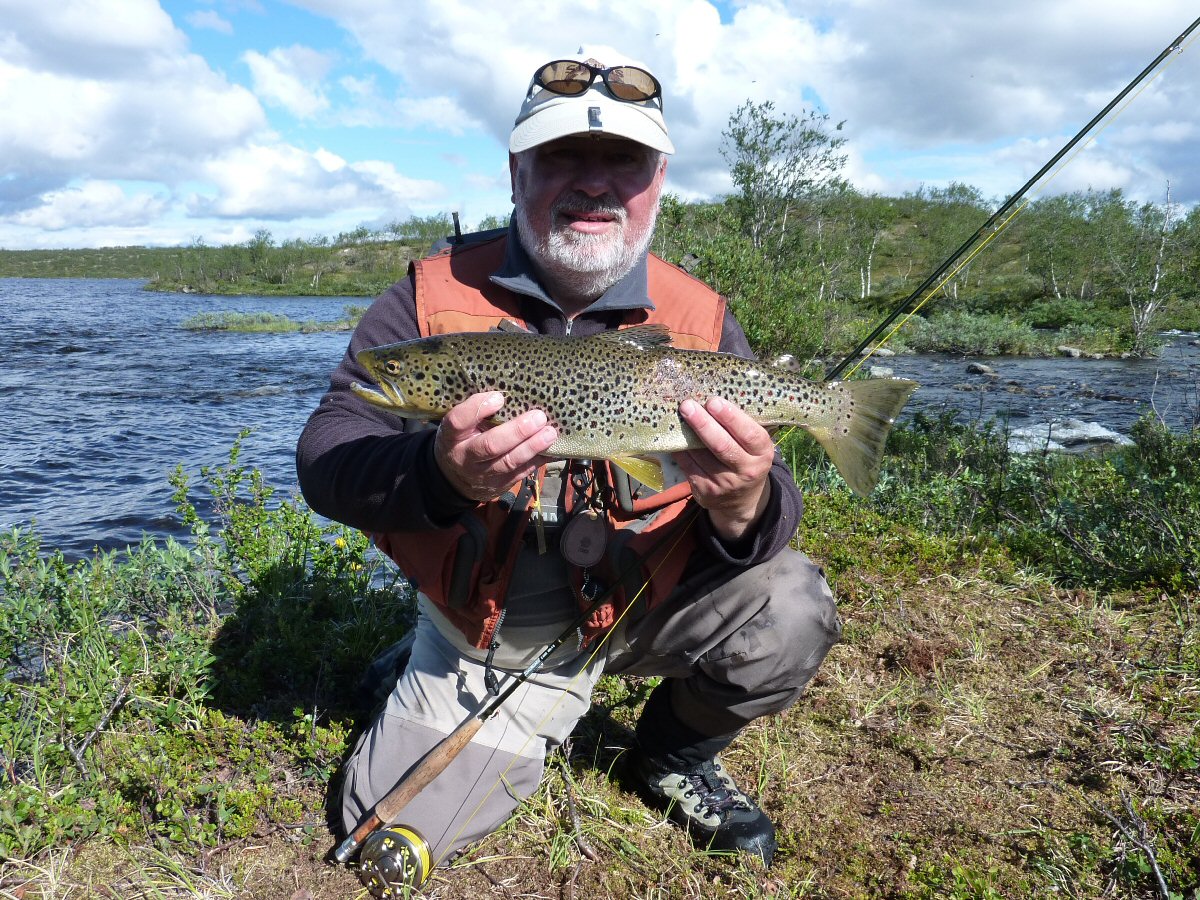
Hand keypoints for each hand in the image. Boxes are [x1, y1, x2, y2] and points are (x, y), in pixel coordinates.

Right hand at [434, 392, 556, 501]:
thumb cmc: (463, 439)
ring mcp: (482, 474)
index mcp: (451, 436)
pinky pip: (521, 473)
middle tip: (538, 417)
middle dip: (517, 431)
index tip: (499, 397)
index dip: (478, 408)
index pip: (458, 421)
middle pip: (490, 445)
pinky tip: (552, 449)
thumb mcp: (460, 425)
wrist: (456, 478)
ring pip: (509, 462)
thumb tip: (507, 394)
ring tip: (550, 433)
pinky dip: (538, 460)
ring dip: (532, 447)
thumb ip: (476, 412)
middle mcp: (465, 457)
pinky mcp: (499, 485)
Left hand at [676, 396, 773, 542]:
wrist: (743, 500)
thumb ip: (744, 426)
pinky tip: (675, 435)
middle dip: (703, 424)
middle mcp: (746, 471)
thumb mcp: (756, 446)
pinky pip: (688, 465)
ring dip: (687, 434)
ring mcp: (724, 484)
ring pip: (700, 455)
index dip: (731, 417)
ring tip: (679, 415)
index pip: (749, 434)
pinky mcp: (705, 492)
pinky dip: (680, 449)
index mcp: (762, 454)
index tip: (714, 401)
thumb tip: (718, 392)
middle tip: (688, 405)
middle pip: (722, 446)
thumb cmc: (747, 459)